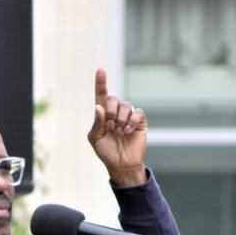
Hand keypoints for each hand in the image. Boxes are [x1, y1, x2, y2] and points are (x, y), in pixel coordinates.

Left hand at [87, 67, 147, 186]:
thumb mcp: (95, 139)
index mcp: (103, 114)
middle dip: (111, 111)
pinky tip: (128, 131)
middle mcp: (115, 112)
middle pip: (113, 99)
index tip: (100, 70)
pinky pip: (137, 112)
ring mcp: (128, 116)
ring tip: (120, 131)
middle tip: (110, 126)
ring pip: (125, 105)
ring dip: (121, 119)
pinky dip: (132, 121)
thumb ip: (96, 123)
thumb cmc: (106, 152)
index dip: (101, 82)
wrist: (121, 164)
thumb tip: (99, 107)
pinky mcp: (139, 121)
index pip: (101, 94)